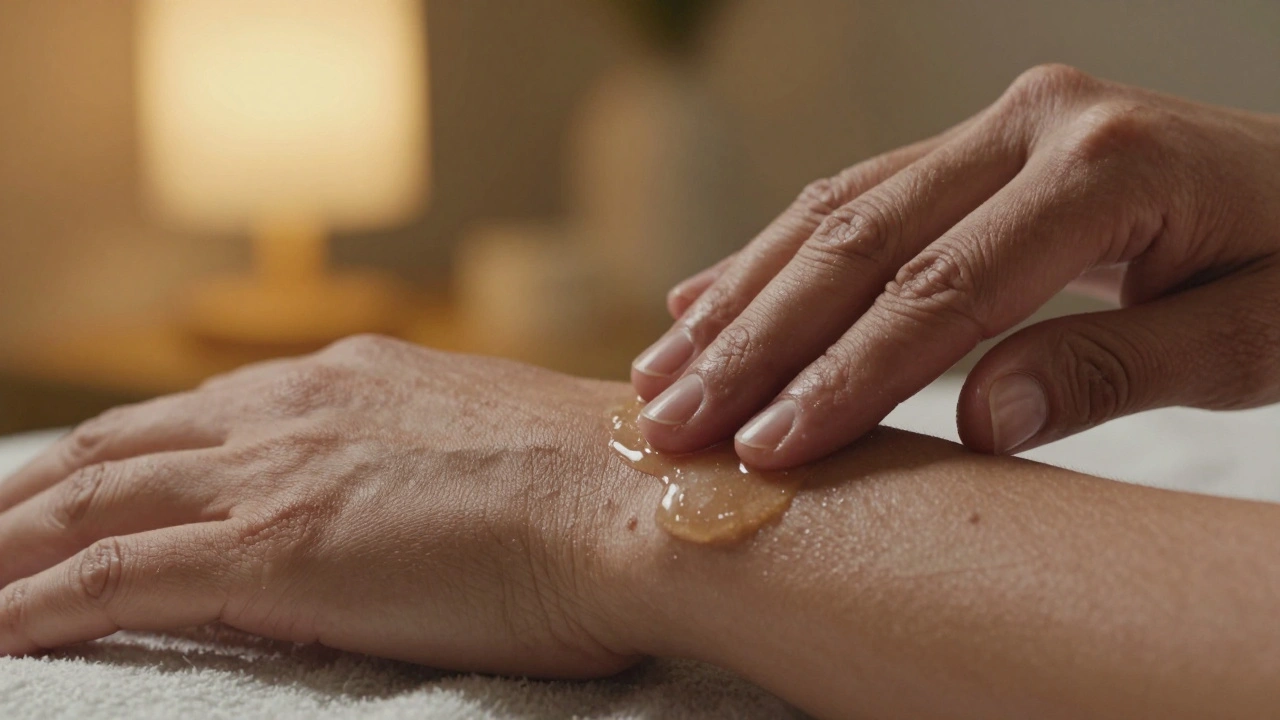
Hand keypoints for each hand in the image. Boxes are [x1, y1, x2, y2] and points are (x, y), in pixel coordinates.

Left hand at [0, 337, 651, 677]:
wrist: (623, 498)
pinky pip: (107, 579)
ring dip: (8, 543)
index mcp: (350, 380)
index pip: (198, 415)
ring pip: (89, 500)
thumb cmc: (594, 484)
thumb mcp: (490, 448)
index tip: (85, 482)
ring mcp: (272, 475)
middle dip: (37, 491)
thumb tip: (405, 498)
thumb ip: (423, 460)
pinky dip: (33, 605)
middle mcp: (293, 409)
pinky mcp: (266, 551)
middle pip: (119, 445)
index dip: (127, 450)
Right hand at [631, 63, 1279, 466]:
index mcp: (1104, 164)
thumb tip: (982, 421)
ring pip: (836, 212)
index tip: (771, 450)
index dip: (847, 377)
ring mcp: (997, 125)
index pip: (944, 290)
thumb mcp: (1250, 335)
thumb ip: (1116, 369)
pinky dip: (773, 257)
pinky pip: (853, 197)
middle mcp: (1033, 122)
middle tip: (676, 422)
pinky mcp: (975, 145)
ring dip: (743, 299)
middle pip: (862, 243)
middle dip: (759, 343)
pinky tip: (702, 300)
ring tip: (664, 374)